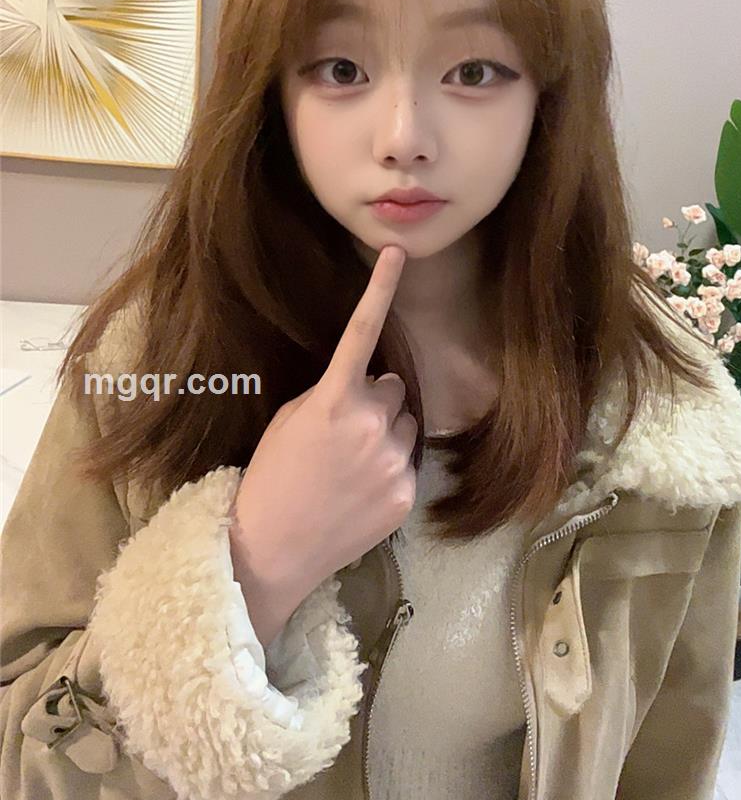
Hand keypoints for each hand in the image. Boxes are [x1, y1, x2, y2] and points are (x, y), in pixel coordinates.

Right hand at [230, 244, 416, 597]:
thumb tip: (371, 385)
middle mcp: (370, 424)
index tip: (398, 252)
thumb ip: (333, 394)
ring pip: (406, 422)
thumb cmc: (272, 475)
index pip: (362, 331)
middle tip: (343, 432)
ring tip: (351, 463)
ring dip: (387, 431)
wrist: (272, 547)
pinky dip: (391, 468)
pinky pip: (409, 461)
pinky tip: (361, 490)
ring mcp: (392, 461)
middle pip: (393, 387)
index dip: (380, 288)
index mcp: (334, 399)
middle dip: (374, 400)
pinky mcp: (406, 493)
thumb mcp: (291, 420)